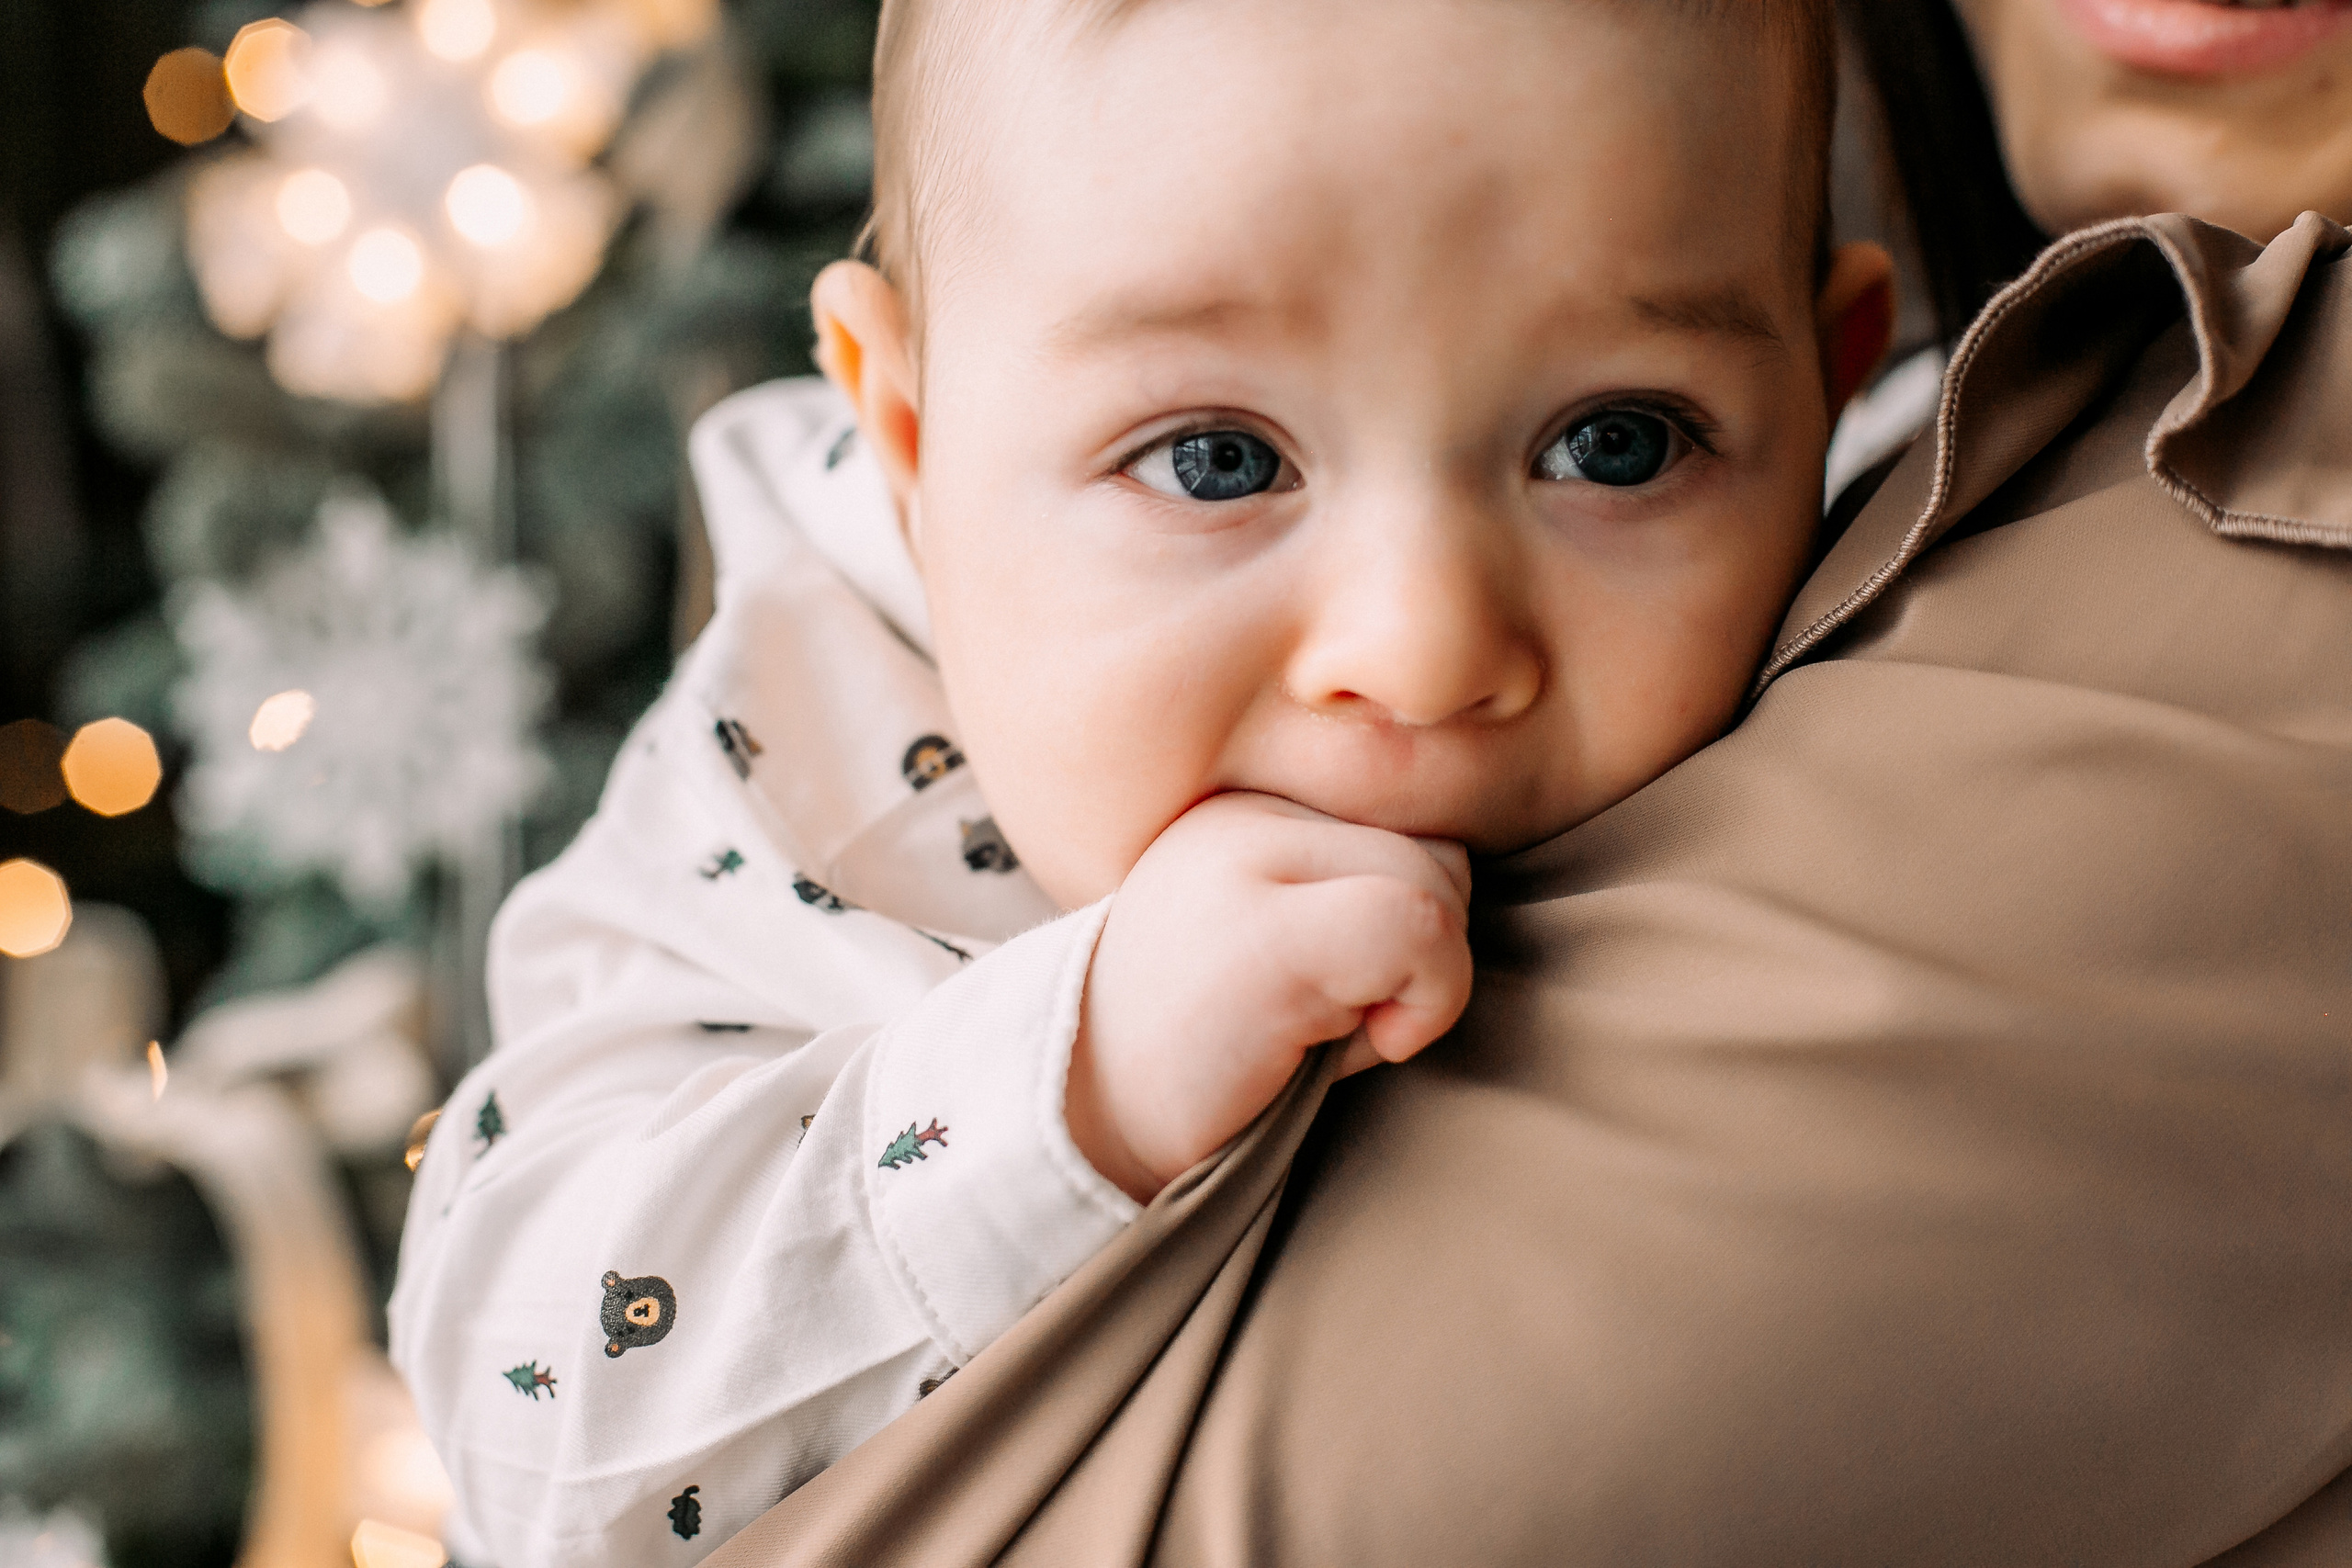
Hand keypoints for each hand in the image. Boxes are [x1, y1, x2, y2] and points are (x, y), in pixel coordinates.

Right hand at [1065, 792, 1472, 1202]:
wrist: (1084, 1127)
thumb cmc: (1203, 1057)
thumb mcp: (1271, 944)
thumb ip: (1350, 892)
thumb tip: (1460, 889)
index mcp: (1246, 810)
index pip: (1404, 829)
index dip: (1407, 927)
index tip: (1339, 990)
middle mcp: (1243, 814)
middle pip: (1435, 849)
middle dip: (1420, 950)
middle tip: (1339, 1018)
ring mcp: (1250, 865)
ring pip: (1437, 881)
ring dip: (1422, 977)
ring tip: (1330, 1028)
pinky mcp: (1270, 935)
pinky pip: (1423, 928)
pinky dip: (1431, 999)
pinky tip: (1366, 1044)